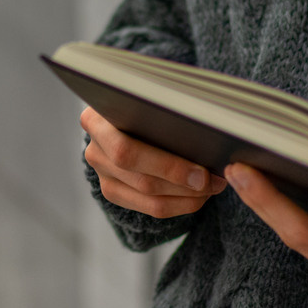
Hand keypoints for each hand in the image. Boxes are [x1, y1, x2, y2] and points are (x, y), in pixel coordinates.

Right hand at [81, 108, 227, 217]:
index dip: (167, 164)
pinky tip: (198, 195)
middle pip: (139, 176)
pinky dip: (179, 204)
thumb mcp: (149, 98)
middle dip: (181, 181)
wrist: (126, 118)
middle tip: (212, 181)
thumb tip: (205, 130)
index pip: (127, 150)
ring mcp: (102, 173)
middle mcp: (95, 149)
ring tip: (212, 187)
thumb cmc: (145, 105)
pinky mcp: (113, 191)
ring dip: (186, 196)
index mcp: (96, 119)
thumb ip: (167, 109)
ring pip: (148, 196)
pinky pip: (150, 208)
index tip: (202, 169)